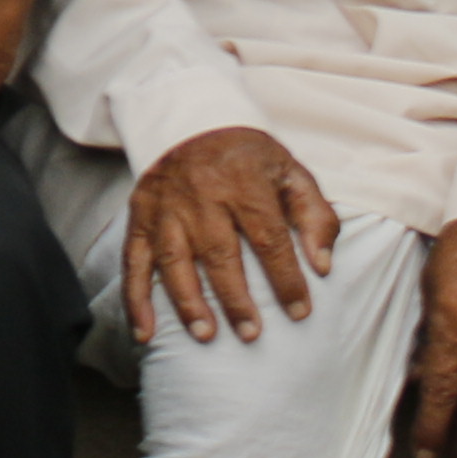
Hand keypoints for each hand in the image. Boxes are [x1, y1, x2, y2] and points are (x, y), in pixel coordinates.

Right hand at [124, 125, 339, 344]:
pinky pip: (134, 262)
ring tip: (206, 335)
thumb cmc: (249, 158)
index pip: (269, 239)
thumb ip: (315, 215)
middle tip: (251, 335)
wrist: (192, 123)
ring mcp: (165, 209)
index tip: (301, 311)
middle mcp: (201, 197)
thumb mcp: (291, 172)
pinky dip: (135, 299)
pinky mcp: (140, 218)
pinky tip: (143, 333)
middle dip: (236, 299)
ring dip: (188, 302)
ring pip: (174, 261)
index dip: (286, 278)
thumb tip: (322, 265)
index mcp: (244, 184)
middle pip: (220, 254)